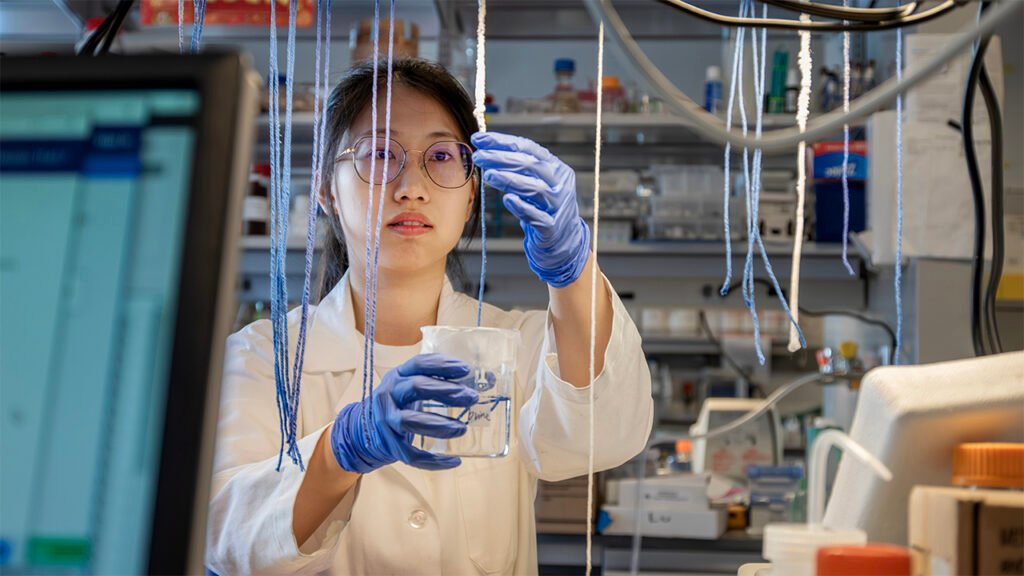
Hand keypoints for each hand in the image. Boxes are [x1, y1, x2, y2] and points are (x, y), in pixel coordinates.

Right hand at [330, 353, 478, 472]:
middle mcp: (389, 395)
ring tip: (462, 428)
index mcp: (397, 376)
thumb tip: (489, 378)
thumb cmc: (401, 403)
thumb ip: (445, 381)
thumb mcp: (415, 385)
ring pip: (411, 421)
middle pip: (416, 388)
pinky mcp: (390, 445)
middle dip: (447, 392)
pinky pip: (412, 455)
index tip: (465, 369)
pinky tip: (455, 460)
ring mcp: (386, 421)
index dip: (442, 365)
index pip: (418, 364)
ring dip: (440, 424)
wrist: (366, 429)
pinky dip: (434, 461)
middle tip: (471, 397)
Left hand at [471, 132, 589, 287]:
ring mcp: (558, 205)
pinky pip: (537, 216)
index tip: (479, 138)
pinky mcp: (552, 226)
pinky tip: (507, 199)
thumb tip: (486, 149)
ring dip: (509, 180)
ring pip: (534, 188)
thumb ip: (517, 167)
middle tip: (479, 156)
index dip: (502, 142)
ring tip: (488, 175)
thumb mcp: (533, 182)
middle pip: (530, 165)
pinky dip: (522, 207)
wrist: (562, 238)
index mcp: (554, 166)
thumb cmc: (542, 206)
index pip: (528, 148)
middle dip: (501, 158)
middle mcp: (559, 183)